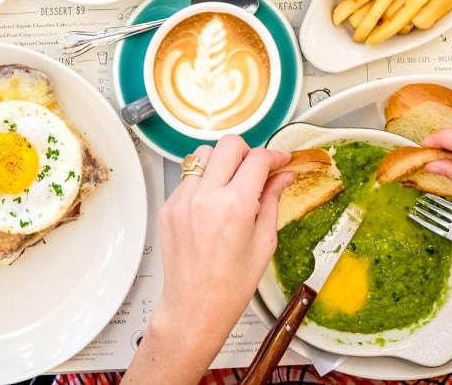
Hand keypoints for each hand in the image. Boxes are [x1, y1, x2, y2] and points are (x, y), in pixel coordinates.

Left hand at [149, 138, 292, 354]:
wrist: (195, 307)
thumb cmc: (230, 285)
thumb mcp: (264, 242)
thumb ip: (272, 200)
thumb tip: (284, 176)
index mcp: (234, 206)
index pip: (258, 159)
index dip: (275, 156)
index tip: (281, 162)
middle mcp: (205, 197)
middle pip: (229, 145)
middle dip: (248, 152)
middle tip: (257, 170)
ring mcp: (182, 200)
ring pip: (204, 155)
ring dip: (222, 161)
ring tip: (232, 184)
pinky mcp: (168, 207)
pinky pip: (188, 178)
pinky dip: (203, 181)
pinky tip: (213, 204)